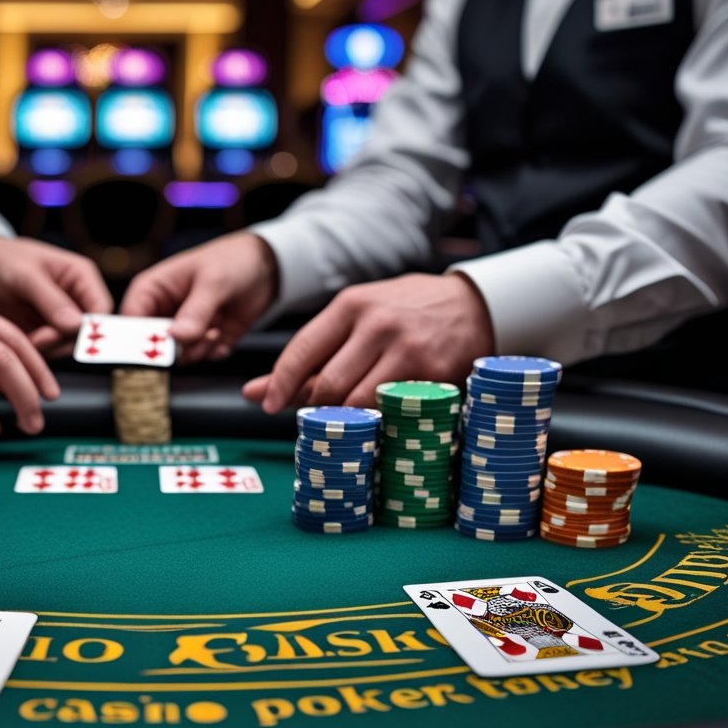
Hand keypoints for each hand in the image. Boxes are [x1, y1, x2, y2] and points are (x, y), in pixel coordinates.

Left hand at [0, 235, 112, 355]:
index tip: (58, 334)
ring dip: (44, 352)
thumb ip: (51, 299)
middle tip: (34, 340)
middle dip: (59, 342)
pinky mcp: (43, 335)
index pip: (102, 311)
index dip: (87, 328)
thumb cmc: (0, 260)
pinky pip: (46, 353)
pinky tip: (14, 354)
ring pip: (65, 348)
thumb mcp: (24, 275)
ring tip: (19, 345)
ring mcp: (60, 320)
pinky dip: (31, 357)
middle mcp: (76, 300)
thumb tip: (77, 326)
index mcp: (81, 277)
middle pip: (85, 335)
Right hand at [119, 232, 278, 363]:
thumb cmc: (232, 261)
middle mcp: (162, 311)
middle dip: (174, 348)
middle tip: (195, 338)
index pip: (130, 321)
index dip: (137, 339)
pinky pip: (199, 358)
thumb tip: (176, 337)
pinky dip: (212, 352)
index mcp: (152, 290)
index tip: (157, 348)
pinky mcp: (203, 340)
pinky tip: (222, 334)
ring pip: (176, 356)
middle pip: (151, 344)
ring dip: (197, 350)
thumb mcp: (214, 281)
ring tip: (214, 332)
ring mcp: (182, 328)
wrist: (268, 268)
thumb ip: (195, 311)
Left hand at [242, 273, 494, 410]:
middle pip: (327, 383)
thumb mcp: (357, 317)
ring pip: (358, 401)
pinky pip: (392, 409)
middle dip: (313, 407)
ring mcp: (406, 349)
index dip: (280, 383)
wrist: (473, 305)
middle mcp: (376, 324)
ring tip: (345, 422)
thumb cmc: (404, 313)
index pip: (302, 350)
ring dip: (345, 419)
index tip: (265, 404)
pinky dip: (378, 420)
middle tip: (312, 419)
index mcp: (350, 305)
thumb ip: (312, 353)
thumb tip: (255, 392)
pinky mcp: (431, 374)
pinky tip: (376, 420)